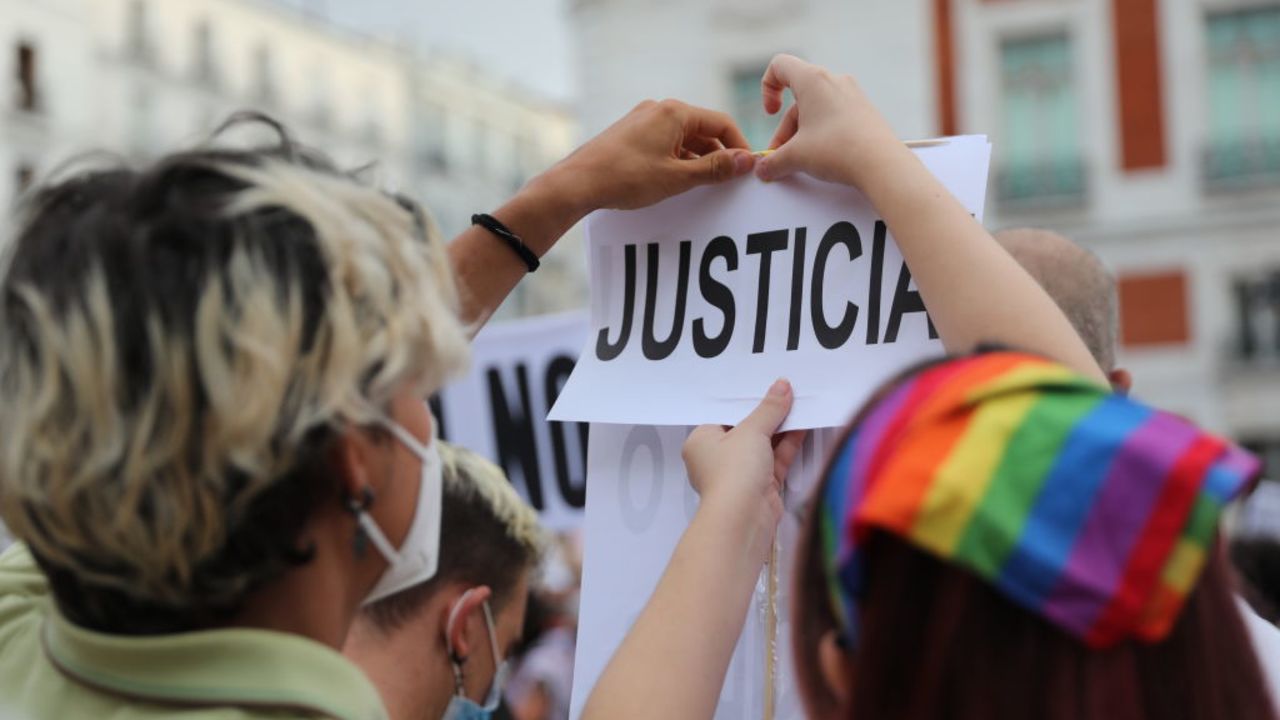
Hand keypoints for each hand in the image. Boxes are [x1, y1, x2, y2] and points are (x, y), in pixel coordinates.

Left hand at [550, 99, 755, 212]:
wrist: (578, 183)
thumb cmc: (626, 178)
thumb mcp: (677, 177)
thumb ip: (714, 168)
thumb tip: (746, 161)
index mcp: (674, 112)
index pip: (721, 123)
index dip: (738, 146)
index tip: (746, 168)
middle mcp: (659, 109)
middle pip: (702, 130)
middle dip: (717, 155)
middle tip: (727, 181)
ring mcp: (643, 120)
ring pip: (683, 138)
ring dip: (697, 160)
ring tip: (703, 186)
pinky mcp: (631, 134)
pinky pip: (665, 143)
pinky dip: (677, 160)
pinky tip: (676, 181)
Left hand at [682, 379, 805, 565]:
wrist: (743, 519)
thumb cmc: (733, 471)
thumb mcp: (751, 431)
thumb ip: (769, 409)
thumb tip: (782, 386)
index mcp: (701, 441)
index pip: (724, 415)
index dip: (745, 401)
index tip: (765, 385)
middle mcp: (718, 457)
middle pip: (746, 429)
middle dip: (767, 413)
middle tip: (787, 390)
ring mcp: (740, 473)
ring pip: (763, 444)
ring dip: (781, 427)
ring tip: (801, 402)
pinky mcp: (761, 486)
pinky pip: (775, 459)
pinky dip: (788, 444)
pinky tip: (804, 424)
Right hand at [754, 54, 901, 186]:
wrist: (881, 164)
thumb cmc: (837, 150)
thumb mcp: (796, 157)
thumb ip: (773, 162)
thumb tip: (763, 169)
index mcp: (813, 80)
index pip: (780, 65)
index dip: (768, 88)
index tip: (771, 113)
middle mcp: (834, 81)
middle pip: (798, 99)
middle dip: (785, 130)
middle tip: (782, 159)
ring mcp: (852, 95)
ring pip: (817, 110)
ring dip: (803, 135)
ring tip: (802, 163)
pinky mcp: (865, 112)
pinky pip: (835, 117)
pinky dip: (822, 135)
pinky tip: (824, 158)